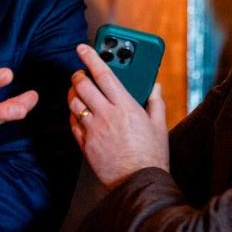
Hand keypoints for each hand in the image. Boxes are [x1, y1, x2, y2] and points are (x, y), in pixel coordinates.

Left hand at [69, 43, 168, 189]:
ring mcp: (94, 130)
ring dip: (73, 93)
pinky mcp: (85, 145)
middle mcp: (107, 115)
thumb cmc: (151, 156)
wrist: (138, 183)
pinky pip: (72, 123)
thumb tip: (154, 86)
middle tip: (80, 72)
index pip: (104, 74)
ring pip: (74, 103)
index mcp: (126, 106)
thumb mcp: (159, 125)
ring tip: (77, 90)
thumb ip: (155, 102)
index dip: (92, 57)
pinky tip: (77, 112)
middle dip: (78, 75)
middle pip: (84, 86)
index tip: (83, 48)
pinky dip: (72, 114)